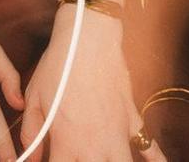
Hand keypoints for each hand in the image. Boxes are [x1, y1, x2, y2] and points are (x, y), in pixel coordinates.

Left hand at [20, 9, 166, 161]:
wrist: (88, 38)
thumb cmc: (58, 65)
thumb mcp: (34, 96)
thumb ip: (31, 132)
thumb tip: (31, 156)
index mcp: (67, 143)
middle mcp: (95, 147)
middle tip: (78, 158)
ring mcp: (118, 136)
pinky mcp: (133, 121)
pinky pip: (151, 148)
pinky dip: (156, 161)